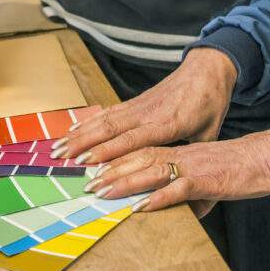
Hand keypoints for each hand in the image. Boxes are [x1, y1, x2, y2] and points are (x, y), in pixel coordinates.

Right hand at [53, 47, 237, 165]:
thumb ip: (198, 162)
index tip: (86, 165)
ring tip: (58, 147)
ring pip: (104, 119)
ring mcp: (140, 105)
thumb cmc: (211, 104)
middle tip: (61, 160)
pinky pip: (108, 112)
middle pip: (110, 129)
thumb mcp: (210, 134)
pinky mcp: (136, 100)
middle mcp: (149, 113)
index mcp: (168, 124)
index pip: (132, 141)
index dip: (107, 152)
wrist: (208, 69)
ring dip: (79, 133)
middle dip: (83, 145)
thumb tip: (203, 201)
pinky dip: (88, 121)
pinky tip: (72, 129)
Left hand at [84, 130, 269, 216]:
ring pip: (151, 170)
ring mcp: (193, 167)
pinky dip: (157, 197)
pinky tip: (140, 206)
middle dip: (110, 169)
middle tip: (86, 181)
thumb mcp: (211, 178)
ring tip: (102, 191)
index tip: (95, 167)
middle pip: (138, 158)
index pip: (141, 152)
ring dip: (124, 181)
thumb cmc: (242, 168)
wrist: (268, 158)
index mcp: (181, 153)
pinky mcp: (207, 180)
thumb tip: (190, 211)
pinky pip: (178, 188)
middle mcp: (182, 156)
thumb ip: (195, 191)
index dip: (116, 158)